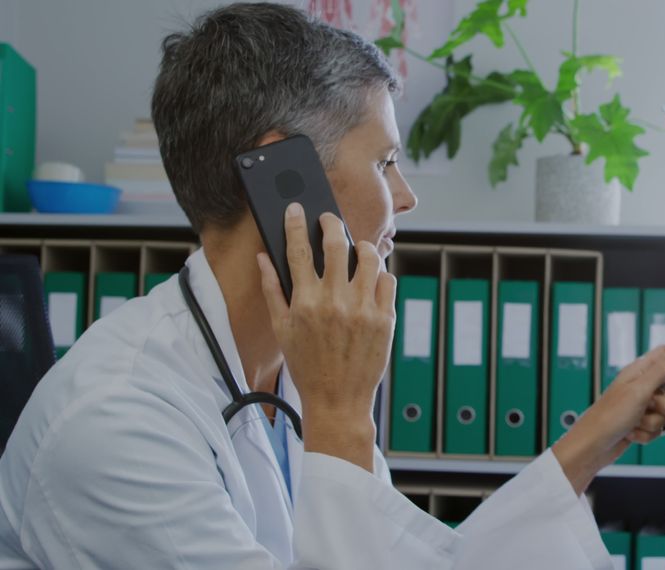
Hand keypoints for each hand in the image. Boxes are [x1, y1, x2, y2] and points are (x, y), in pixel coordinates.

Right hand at [256, 203, 396, 470]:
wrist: (338, 400)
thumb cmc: (307, 365)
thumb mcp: (282, 330)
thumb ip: (272, 290)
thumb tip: (263, 257)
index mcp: (305, 302)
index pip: (298, 250)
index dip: (296, 224)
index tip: (296, 208)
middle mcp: (334, 301)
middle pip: (336, 244)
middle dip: (331, 224)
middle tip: (329, 220)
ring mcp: (363, 309)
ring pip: (369, 257)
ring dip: (362, 247)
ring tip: (357, 249)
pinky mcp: (385, 318)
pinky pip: (387, 280)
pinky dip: (380, 274)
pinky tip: (371, 279)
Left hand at [552, 345, 664, 493]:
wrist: (593, 447)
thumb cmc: (610, 416)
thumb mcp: (639, 390)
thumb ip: (661, 370)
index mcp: (640, 371)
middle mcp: (642, 386)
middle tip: (647, 406)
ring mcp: (642, 406)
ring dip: (653, 423)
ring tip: (634, 423)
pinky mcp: (642, 423)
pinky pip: (659, 428)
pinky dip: (647, 434)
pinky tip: (631, 434)